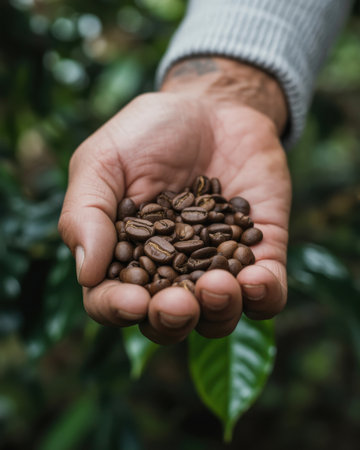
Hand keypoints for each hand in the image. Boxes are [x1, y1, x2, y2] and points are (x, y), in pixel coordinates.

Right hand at [58, 58, 290, 343]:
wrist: (212, 107)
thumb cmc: (148, 133)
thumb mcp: (103, 162)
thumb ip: (86, 213)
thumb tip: (86, 272)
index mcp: (126, 256)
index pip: (112, 301)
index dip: (118, 310)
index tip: (133, 300)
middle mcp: (171, 272)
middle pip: (167, 323)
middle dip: (172, 321)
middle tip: (178, 303)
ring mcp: (216, 266)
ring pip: (218, 318)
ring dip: (219, 312)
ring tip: (218, 284)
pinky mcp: (260, 253)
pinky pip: (267, 295)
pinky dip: (263, 296)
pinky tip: (256, 277)